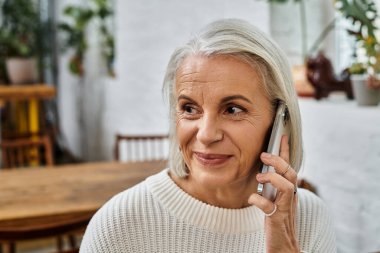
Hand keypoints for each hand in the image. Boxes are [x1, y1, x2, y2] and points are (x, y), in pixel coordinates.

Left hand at [248, 135, 298, 252]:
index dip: (285, 151)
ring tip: (260, 177)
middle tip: (264, 154)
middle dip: (279, 160)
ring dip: (273, 177)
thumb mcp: (274, 199)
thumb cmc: (277, 221)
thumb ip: (271, 187)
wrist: (283, 245)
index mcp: (288, 191)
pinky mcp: (278, 219)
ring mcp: (285, 208)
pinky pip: (270, 207)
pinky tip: (252, 198)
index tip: (281, 135)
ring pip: (288, 186)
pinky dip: (259, 200)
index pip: (289, 167)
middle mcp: (289, 197)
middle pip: (291, 173)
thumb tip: (261, 172)